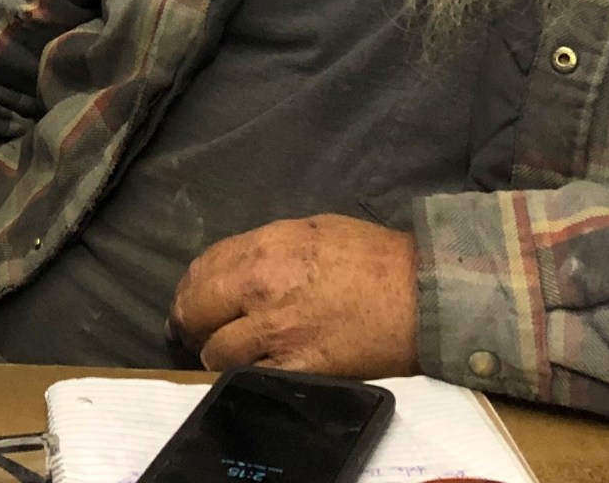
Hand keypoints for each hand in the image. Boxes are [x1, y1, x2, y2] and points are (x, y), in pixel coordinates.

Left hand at [169, 215, 419, 376]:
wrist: (418, 294)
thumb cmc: (372, 257)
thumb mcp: (311, 230)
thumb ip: (266, 248)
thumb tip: (235, 267)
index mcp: (265, 248)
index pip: (202, 269)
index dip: (190, 288)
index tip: (190, 300)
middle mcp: (261, 288)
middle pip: (196, 311)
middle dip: (189, 323)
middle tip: (192, 331)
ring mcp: (277, 332)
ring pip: (216, 352)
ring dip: (216, 354)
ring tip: (226, 354)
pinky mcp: (297, 368)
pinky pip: (249, 378)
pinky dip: (245, 377)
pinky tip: (252, 371)